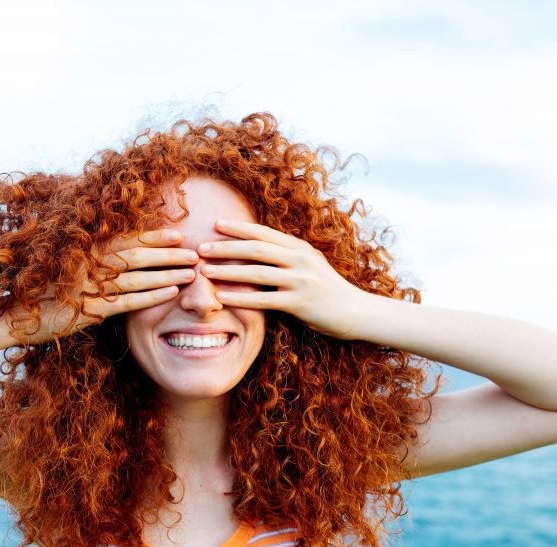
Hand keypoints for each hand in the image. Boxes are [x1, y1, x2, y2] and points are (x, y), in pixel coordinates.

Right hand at [6, 228, 198, 344]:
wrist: (12, 315)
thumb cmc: (39, 291)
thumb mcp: (64, 267)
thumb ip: (90, 259)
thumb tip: (119, 253)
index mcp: (84, 250)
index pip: (126, 239)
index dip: (154, 236)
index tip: (178, 233)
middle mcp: (89, 264)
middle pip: (138, 255)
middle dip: (169, 253)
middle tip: (196, 251)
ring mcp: (90, 286)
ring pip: (138, 277)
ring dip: (167, 273)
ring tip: (192, 272)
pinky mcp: (89, 309)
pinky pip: (128, 301)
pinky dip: (152, 296)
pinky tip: (172, 292)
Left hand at [196, 219, 373, 340]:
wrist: (356, 311)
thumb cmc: (327, 289)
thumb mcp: (309, 264)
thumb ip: (286, 255)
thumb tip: (257, 246)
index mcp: (299, 247)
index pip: (263, 233)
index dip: (238, 228)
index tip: (215, 224)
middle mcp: (299, 259)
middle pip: (256, 248)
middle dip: (226, 247)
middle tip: (200, 247)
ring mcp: (300, 280)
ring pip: (257, 272)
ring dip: (228, 271)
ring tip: (205, 271)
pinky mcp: (300, 303)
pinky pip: (264, 299)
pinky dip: (241, 298)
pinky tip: (222, 297)